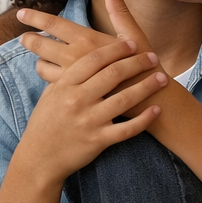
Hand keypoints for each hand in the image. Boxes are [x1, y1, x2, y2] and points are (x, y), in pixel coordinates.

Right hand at [15, 37, 169, 182]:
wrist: (39, 158)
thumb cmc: (45, 124)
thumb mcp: (50, 95)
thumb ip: (64, 75)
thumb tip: (75, 53)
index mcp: (65, 85)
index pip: (94, 59)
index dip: (115, 49)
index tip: (131, 44)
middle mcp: (77, 100)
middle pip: (113, 74)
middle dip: (136, 63)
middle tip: (152, 57)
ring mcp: (89, 121)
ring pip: (124, 99)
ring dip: (147, 87)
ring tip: (162, 79)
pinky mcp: (98, 140)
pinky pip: (126, 129)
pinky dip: (144, 120)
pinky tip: (157, 110)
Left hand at [18, 0, 153, 85]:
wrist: (149, 100)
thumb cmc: (143, 65)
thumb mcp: (133, 35)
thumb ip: (119, 11)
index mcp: (87, 39)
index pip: (54, 24)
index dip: (35, 17)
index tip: (21, 13)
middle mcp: (75, 57)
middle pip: (41, 45)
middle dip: (29, 40)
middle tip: (24, 38)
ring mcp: (71, 78)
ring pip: (42, 67)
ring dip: (40, 62)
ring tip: (43, 59)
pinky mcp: (72, 95)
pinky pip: (50, 85)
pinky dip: (50, 79)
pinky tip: (56, 76)